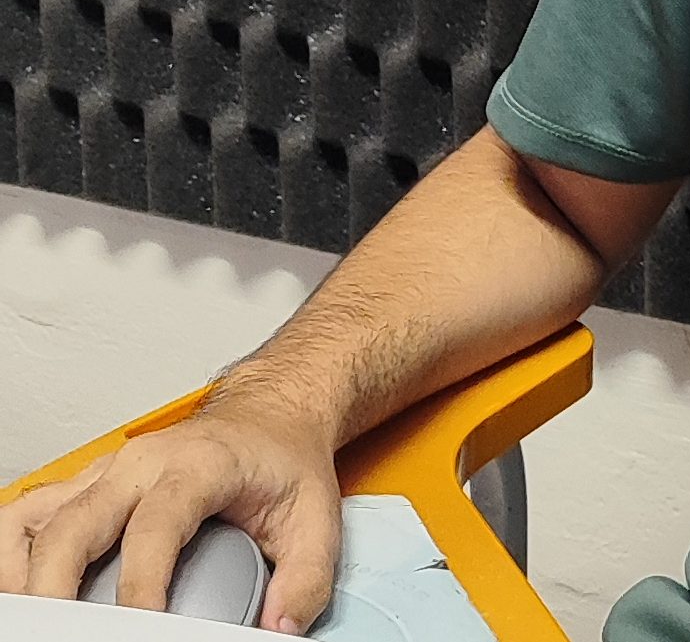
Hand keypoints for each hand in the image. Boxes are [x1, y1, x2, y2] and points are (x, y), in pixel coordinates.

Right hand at [0, 402, 342, 633]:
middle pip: (75, 525)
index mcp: (200, 464)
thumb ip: (305, 577)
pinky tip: (27, 593)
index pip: (156, 526)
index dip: (142, 584)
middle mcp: (143, 463)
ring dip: (25, 574)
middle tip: (64, 635)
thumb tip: (278, 628)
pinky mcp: (87, 484)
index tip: (142, 628)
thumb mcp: (316, 515)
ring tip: (39, 620)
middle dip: (56, 589)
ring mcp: (108, 472)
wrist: (271, 414)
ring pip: (38, 518)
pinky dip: (13, 556)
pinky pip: (28, 516)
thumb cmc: (282, 460)